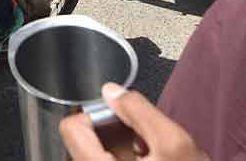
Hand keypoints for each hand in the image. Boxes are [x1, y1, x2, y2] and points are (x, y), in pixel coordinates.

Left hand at [59, 84, 210, 160]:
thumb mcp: (173, 142)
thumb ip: (139, 111)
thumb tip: (111, 92)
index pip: (71, 129)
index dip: (95, 115)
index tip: (116, 117)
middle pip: (81, 142)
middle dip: (110, 134)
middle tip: (139, 139)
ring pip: (94, 155)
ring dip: (118, 149)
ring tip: (146, 155)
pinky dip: (124, 159)